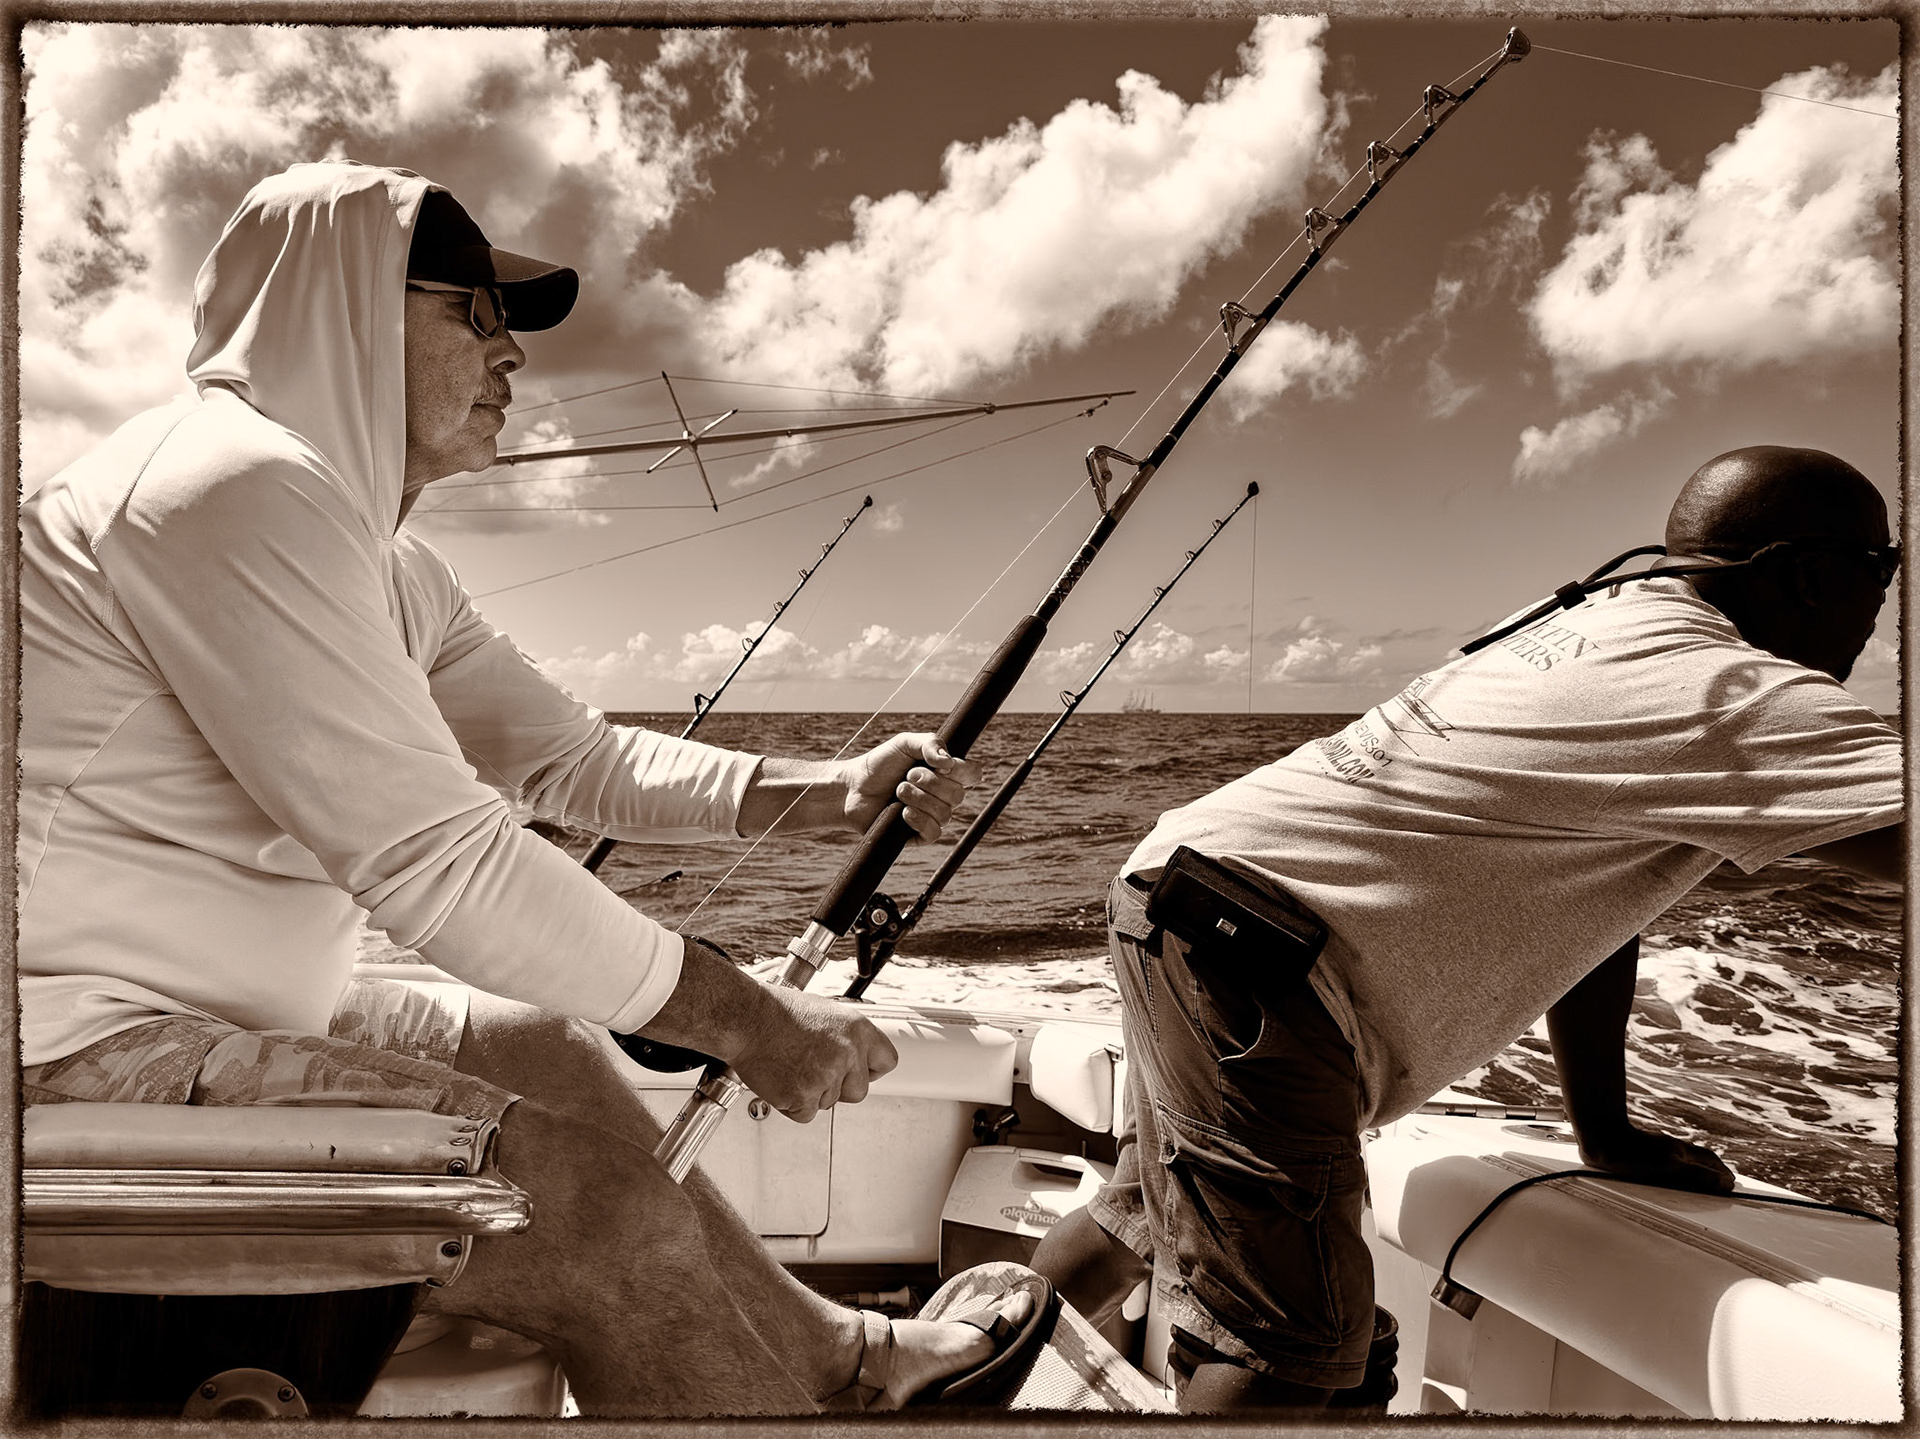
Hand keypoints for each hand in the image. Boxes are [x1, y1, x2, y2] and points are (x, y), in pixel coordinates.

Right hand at [732, 986, 899, 1122]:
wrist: (745, 1018)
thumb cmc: (777, 1011)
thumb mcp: (826, 1012)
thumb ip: (845, 1038)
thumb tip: (855, 1055)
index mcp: (857, 1029)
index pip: (887, 1061)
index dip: (870, 1070)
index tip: (858, 1071)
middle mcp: (847, 1053)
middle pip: (859, 1091)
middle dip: (839, 1088)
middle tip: (813, 1070)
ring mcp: (826, 1077)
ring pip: (829, 1103)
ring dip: (811, 1093)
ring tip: (791, 1066)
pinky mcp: (803, 1096)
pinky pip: (806, 1114)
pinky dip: (792, 1104)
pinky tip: (782, 1079)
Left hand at [840, 732, 980, 840]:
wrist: (852, 787)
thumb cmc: (880, 764)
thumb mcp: (904, 743)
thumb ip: (930, 743)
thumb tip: (949, 762)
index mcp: (945, 773)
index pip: (973, 774)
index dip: (962, 771)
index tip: (940, 765)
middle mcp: (943, 795)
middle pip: (958, 794)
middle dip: (930, 783)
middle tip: (907, 776)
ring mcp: (932, 816)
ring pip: (945, 813)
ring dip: (919, 799)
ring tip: (898, 791)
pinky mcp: (918, 835)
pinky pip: (933, 832)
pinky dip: (919, 820)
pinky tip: (903, 812)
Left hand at [1576, 1123, 1733, 1194]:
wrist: (1598, 1136)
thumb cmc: (1631, 1154)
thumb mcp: (1670, 1169)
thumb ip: (1698, 1176)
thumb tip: (1728, 1183)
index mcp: (1680, 1152)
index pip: (1709, 1160)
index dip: (1721, 1172)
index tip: (1732, 1183)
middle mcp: (1670, 1149)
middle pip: (1696, 1158)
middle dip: (1710, 1170)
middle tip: (1720, 1182)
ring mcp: (1654, 1149)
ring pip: (1679, 1159)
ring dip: (1691, 1169)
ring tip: (1697, 1181)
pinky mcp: (1637, 1153)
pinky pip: (1661, 1162)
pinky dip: (1672, 1169)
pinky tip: (1664, 1175)